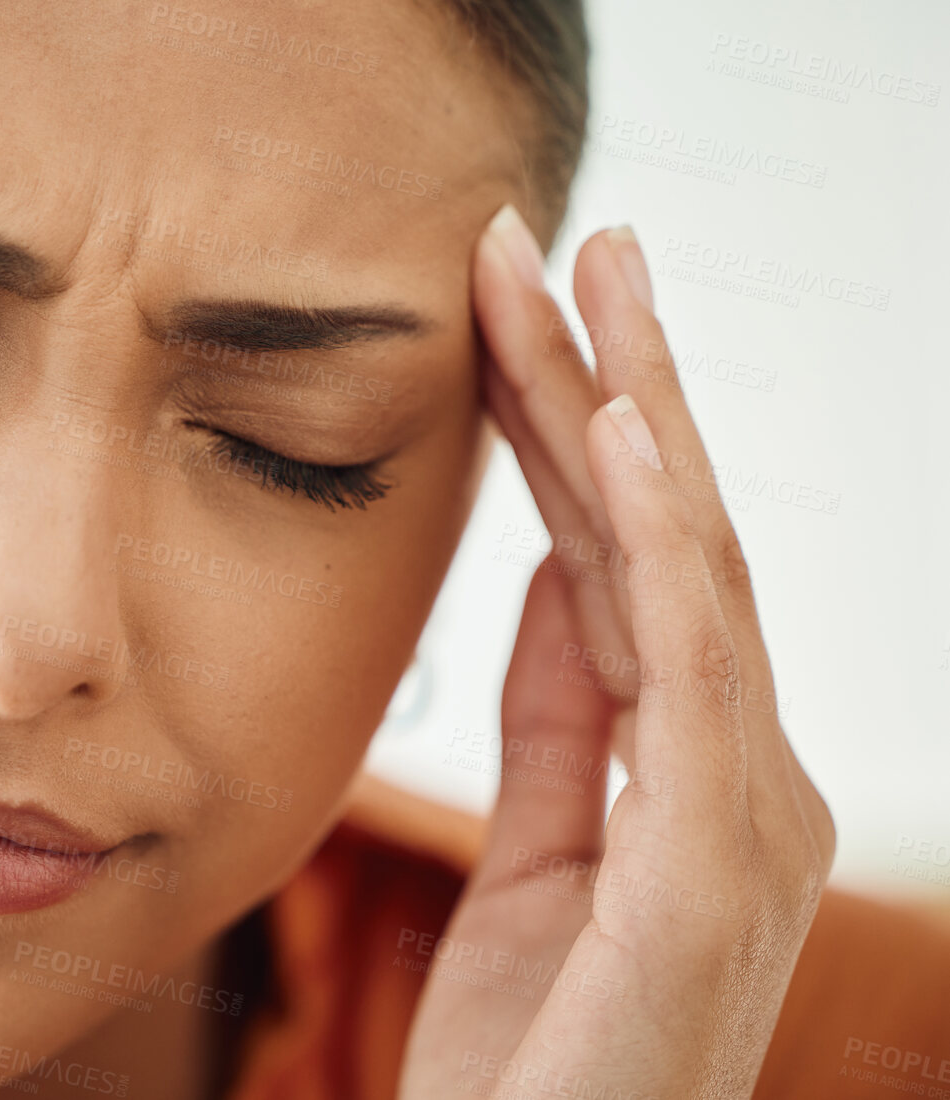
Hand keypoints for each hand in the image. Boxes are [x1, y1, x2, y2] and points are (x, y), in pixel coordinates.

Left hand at [396, 208, 835, 1099]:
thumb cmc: (531, 1058)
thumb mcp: (533, 853)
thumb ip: (561, 722)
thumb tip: (551, 579)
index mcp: (685, 766)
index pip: (619, 555)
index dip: (568, 425)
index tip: (509, 306)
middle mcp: (737, 772)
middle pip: (663, 534)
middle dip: (609, 378)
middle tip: (557, 235)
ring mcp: (743, 817)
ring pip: (688, 571)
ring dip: (637, 416)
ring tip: (589, 280)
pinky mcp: (714, 870)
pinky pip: (690, 675)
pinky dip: (668, 548)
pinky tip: (628, 437)